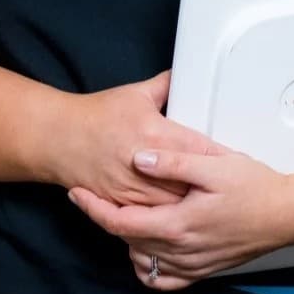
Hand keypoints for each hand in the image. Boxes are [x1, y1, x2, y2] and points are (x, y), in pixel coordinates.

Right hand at [58, 72, 217, 206]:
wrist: (58, 137)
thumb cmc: (96, 115)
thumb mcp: (135, 94)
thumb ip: (165, 85)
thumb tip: (183, 74)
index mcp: (156, 133)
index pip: (199, 149)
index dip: (220, 158)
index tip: (235, 164)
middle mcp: (148, 164)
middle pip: (191, 183)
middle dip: (209, 188)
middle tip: (228, 192)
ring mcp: (134, 188)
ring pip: (173, 207)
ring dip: (190, 207)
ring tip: (210, 209)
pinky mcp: (122, 204)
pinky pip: (149, 219)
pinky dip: (165, 219)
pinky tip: (179, 219)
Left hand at [69, 143, 293, 287]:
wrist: (290, 215)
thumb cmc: (256, 187)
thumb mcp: (215, 165)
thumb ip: (174, 163)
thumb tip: (138, 159)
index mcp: (179, 225)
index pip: (120, 223)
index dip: (93, 208)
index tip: (76, 193)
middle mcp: (182, 251)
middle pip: (126, 241)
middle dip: (105, 218)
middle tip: (93, 194)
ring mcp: (193, 265)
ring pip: (142, 260)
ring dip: (126, 239)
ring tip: (123, 213)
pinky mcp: (204, 270)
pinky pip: (164, 280)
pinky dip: (148, 266)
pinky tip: (147, 247)